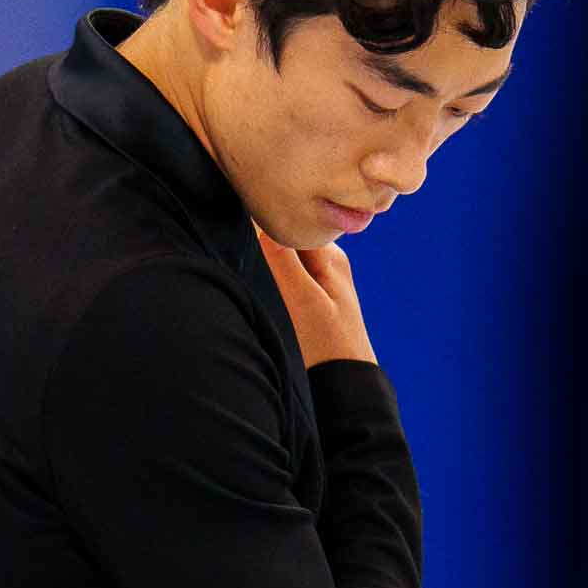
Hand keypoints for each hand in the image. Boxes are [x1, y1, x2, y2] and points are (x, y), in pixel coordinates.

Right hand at [254, 224, 377, 366]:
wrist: (346, 376)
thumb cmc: (328, 342)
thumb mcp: (303, 301)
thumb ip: (285, 263)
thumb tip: (263, 225)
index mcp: (331, 257)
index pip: (296, 223)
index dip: (272, 216)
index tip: (248, 211)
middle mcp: (331, 260)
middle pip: (295, 232)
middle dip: (272, 228)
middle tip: (242, 223)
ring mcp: (326, 274)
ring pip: (294, 249)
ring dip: (274, 246)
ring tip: (249, 241)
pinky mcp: (319, 289)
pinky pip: (295, 264)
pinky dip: (279, 262)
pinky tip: (266, 266)